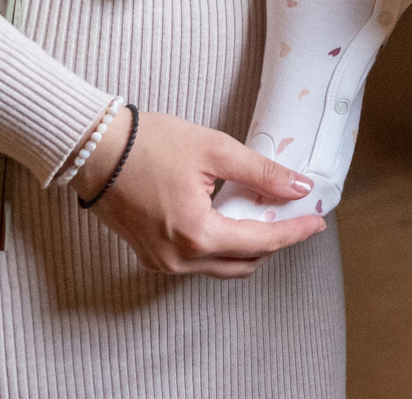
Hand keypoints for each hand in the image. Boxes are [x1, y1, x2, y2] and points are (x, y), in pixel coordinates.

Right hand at [74, 107, 324, 277]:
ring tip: (267, 214)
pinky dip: (222, 245)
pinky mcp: (150, 255)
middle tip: (296, 217)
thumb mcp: (215, 150)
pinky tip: (233, 218)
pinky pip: (198, 261)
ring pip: (221, 266)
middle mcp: (179, 260)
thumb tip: (298, 187)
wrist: (93, 150)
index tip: (318, 220)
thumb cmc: (148, 145)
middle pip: (243, 263)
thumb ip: (261, 172)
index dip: (294, 232)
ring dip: (248, 246)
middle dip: (274, 242)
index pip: (261, 242)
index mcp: (197, 235)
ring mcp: (162, 262)